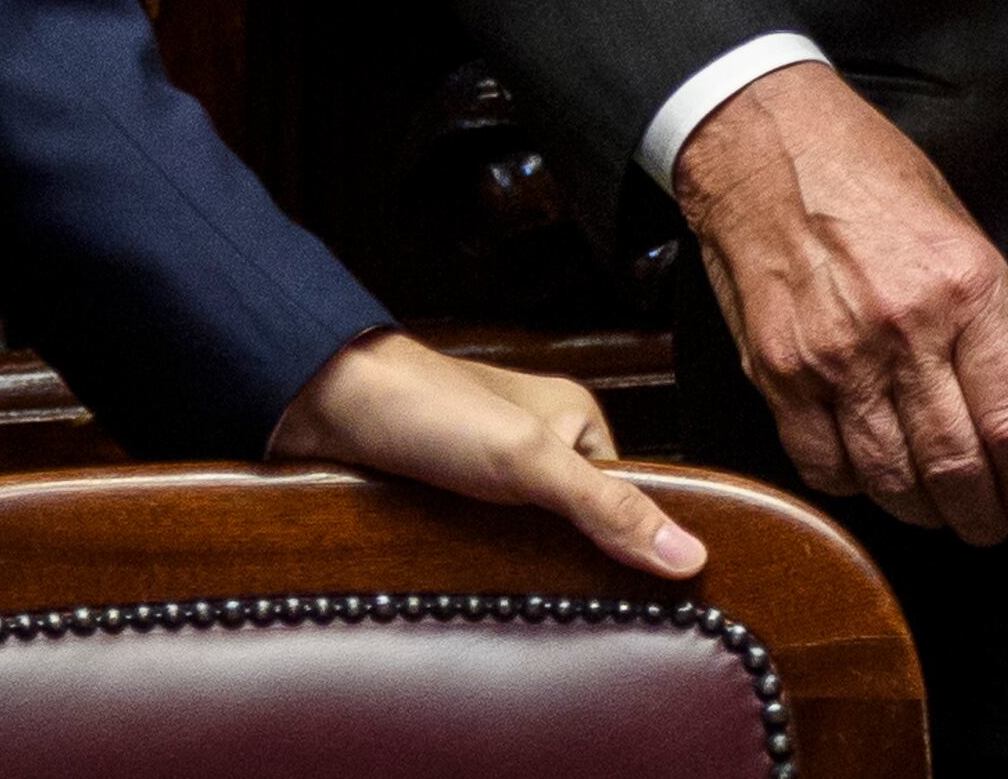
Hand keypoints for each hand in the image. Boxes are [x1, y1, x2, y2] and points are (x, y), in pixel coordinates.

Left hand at [264, 332, 706, 578]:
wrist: (317, 401)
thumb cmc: (427, 410)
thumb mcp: (530, 463)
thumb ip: (607, 509)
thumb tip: (690, 556)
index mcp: (574, 419)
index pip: (625, 499)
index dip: (628, 546)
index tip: (638, 597)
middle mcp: (534, 441)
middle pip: (575, 523)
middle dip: (567, 564)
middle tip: (564, 607)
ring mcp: (486, 470)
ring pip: (522, 540)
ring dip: (513, 569)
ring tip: (513, 605)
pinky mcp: (442, 495)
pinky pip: (474, 544)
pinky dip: (471, 567)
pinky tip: (468, 589)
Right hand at [674, 61, 1007, 542]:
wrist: (769, 146)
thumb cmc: (874, 182)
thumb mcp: (966, 242)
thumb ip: (1004, 342)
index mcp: (967, 289)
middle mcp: (905, 330)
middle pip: (957, 467)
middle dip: (986, 515)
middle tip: (996, 523)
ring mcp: (836, 357)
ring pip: (892, 480)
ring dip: (926, 511)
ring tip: (943, 511)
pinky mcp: (780, 374)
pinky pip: (824, 467)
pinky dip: (857, 488)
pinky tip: (876, 478)